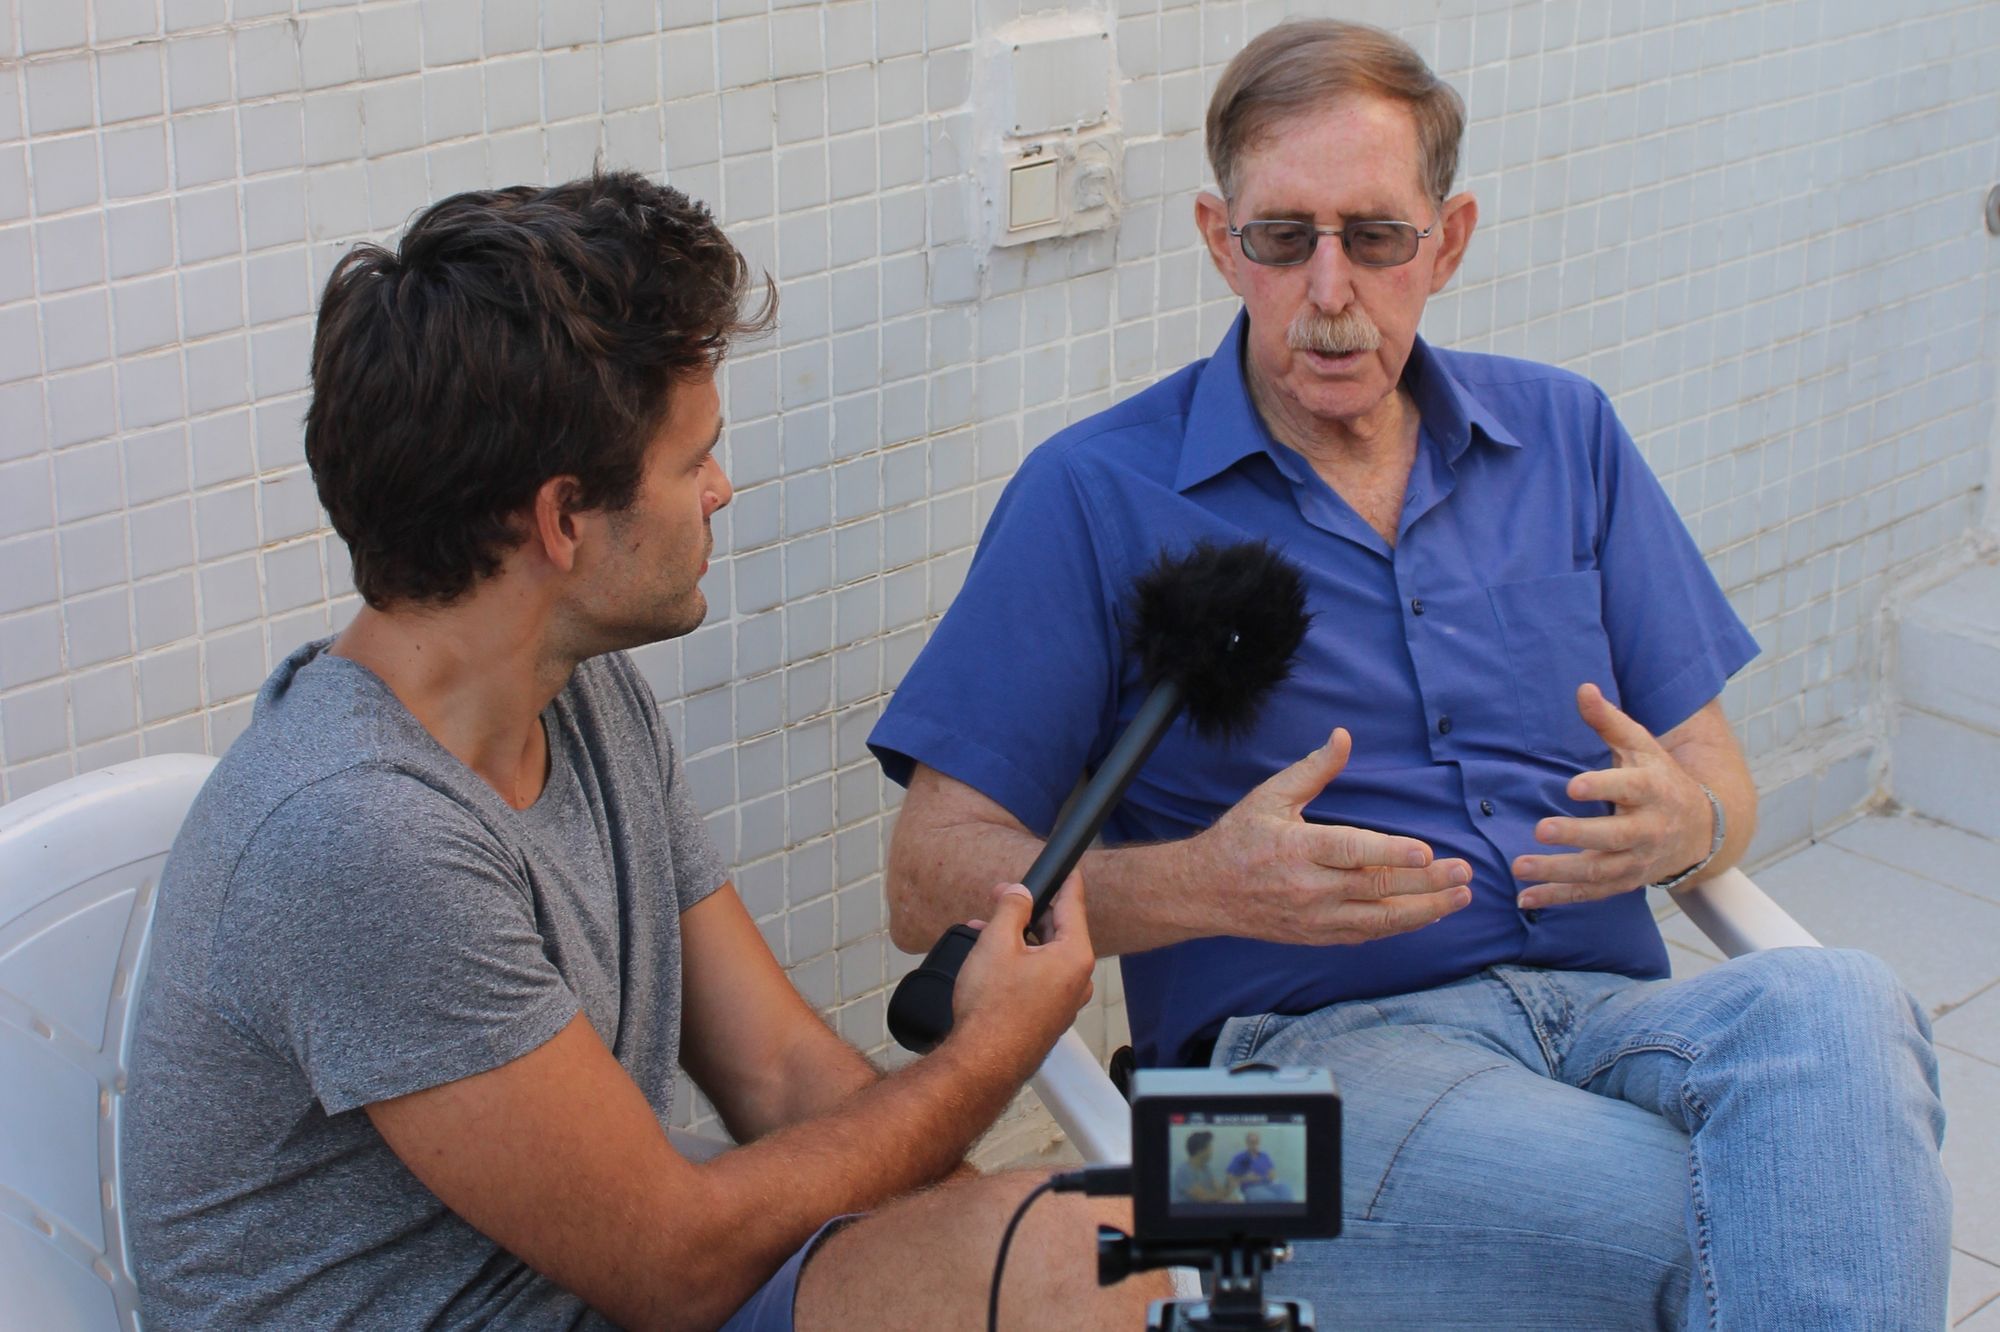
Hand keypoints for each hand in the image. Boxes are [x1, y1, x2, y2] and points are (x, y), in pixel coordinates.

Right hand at [949, 874, 1095, 1074]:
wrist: (983, 1063)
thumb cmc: (992, 1008)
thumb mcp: (997, 942)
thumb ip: (1012, 908)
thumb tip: (1019, 892)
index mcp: (1075, 956)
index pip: (1073, 904)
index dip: (1065, 881)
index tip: (1067, 866)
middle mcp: (1079, 979)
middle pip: (1058, 930)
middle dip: (1028, 912)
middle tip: (1002, 897)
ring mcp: (1066, 1001)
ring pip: (1045, 955)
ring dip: (1018, 938)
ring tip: (985, 930)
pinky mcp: (1050, 1016)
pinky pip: (1040, 977)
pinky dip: (1020, 963)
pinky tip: (992, 959)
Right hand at [1189, 728, 1472, 945]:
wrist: (1204, 892)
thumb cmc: (1239, 838)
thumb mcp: (1270, 796)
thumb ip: (1312, 769)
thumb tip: (1343, 737)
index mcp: (1297, 849)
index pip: (1352, 852)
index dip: (1391, 853)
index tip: (1427, 853)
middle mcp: (1309, 888)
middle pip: (1376, 888)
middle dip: (1426, 883)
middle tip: (1464, 872)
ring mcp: (1315, 917)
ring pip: (1379, 919)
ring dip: (1424, 910)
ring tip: (1460, 897)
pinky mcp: (1317, 936)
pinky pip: (1367, 934)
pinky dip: (1400, 926)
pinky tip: (1428, 914)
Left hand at [1513, 684, 1714, 908]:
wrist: (1702, 828)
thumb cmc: (1659, 778)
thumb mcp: (1641, 746)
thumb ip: (1609, 721)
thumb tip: (1582, 688)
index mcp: (1652, 789)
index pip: (1629, 787)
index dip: (1603, 786)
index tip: (1572, 785)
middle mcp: (1647, 828)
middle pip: (1613, 835)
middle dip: (1578, 835)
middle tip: (1541, 829)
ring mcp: (1636, 860)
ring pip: (1599, 870)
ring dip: (1558, 872)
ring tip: (1519, 867)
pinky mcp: (1624, 882)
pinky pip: (1590, 893)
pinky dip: (1558, 897)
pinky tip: (1525, 899)